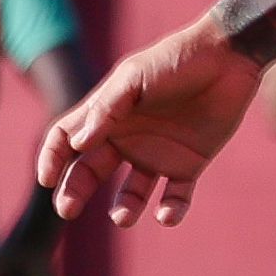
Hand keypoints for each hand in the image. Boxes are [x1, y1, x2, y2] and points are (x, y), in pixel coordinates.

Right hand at [32, 20, 265, 228]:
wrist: (228, 57)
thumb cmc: (175, 60)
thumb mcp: (134, 78)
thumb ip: (106, 110)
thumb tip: (77, 144)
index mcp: (106, 115)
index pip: (67, 140)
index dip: (52, 159)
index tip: (47, 180)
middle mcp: (127, 138)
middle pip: (90, 171)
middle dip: (75, 191)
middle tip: (67, 210)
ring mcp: (157, 153)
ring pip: (132, 191)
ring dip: (125, 207)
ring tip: (123, 218)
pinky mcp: (189, 164)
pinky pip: (176, 195)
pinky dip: (171, 209)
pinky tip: (166, 216)